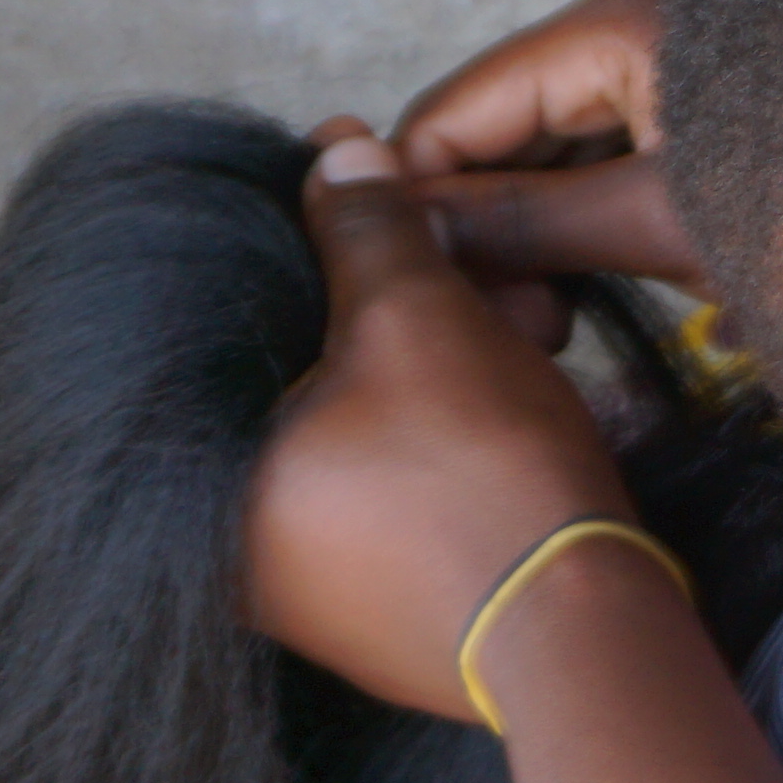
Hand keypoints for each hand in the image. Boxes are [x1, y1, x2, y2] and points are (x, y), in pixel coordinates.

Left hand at [248, 140, 642, 721]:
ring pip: (368, 446)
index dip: (335, 263)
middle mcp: (231, 562)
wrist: (581, 635)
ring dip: (438, 386)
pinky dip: (449, 457)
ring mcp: (310, 605)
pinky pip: (402, 508)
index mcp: (200, 492)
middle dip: (406, 327)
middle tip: (486, 296)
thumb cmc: (479, 473)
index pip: (255, 334)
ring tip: (518, 348)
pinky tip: (512, 425)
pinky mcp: (382, 626)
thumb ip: (366, 230)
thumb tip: (332, 148)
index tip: (400, 228)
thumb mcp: (419, 318)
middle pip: (316, 393)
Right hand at [393, 0, 705, 290]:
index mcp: (605, 30)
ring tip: (543, 324)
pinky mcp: (683, 127)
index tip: (424, 293)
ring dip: (530, 245)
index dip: (416, 203)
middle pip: (493, 137)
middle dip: (477, 230)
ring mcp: (653, 81)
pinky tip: (578, 297)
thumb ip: (520, 219)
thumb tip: (405, 226)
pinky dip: (581, 235)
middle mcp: (618, 38)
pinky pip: (597, 176)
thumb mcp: (657, 217)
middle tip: (502, 321)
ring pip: (543, 165)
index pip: (451, 114)